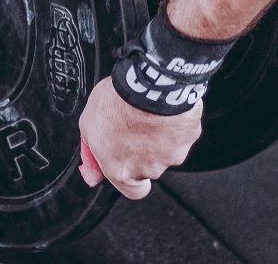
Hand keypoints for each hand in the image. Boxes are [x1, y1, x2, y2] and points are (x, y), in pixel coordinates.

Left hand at [78, 77, 202, 198]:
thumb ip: (91, 146)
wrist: (148, 86)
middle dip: (143, 149)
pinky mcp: (189, 136)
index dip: (131, 179)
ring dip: (159, 135)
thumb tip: (92, 158)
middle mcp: (149, 168)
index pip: (133, 191)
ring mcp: (172, 154)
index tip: (127, 164)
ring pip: (166, 148)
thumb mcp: (88, 124)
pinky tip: (162, 107)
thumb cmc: (118, 104)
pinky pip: (180, 131)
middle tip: (132, 125)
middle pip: (148, 166)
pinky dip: (173, 122)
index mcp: (121, 170)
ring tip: (146, 112)